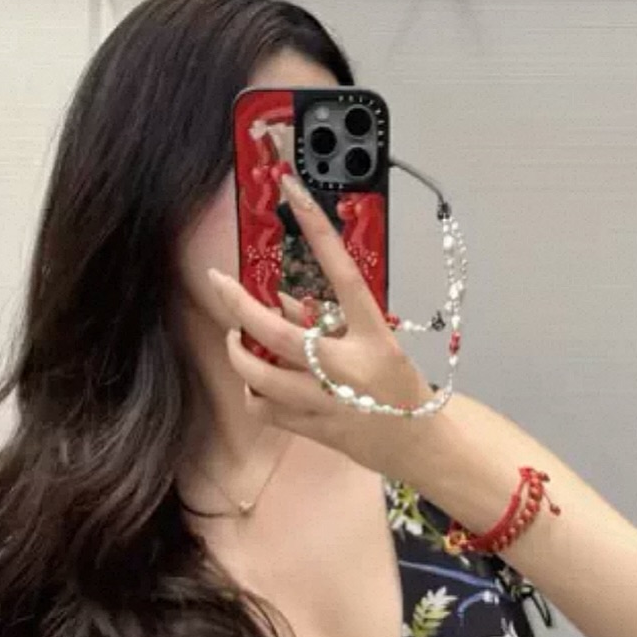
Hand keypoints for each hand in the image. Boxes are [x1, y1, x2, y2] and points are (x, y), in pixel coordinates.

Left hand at [208, 173, 434, 473]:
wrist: (419, 445)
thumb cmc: (398, 388)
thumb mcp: (377, 343)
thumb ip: (331, 320)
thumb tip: (282, 300)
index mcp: (374, 335)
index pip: (343, 272)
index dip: (317, 229)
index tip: (292, 191)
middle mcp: (349, 367)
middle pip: (278, 333)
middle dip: (238, 306)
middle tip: (217, 283)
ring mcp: (328, 402)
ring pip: (262, 377)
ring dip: (239, 355)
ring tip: (235, 341)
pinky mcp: (315, 429)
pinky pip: (266, 410)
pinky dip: (253, 394)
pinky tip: (256, 386)